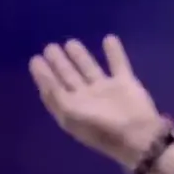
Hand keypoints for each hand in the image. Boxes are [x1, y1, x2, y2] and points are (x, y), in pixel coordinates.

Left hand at [28, 35, 164, 169]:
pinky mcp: (126, 84)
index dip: (44, 76)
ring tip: (70, 42)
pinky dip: (115, 53)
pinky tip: (109, 38)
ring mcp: (106, 91)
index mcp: (72, 109)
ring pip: (90, 69)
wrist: (138, 135)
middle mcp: (87, 99)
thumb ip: (54, 93)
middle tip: (50, 47)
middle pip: (70, 78)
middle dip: (60, 63)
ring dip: (81, 57)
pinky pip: (118, 64)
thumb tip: (41, 73)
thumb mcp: (70, 113)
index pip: (54, 90)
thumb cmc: (101, 127)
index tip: (35, 59)